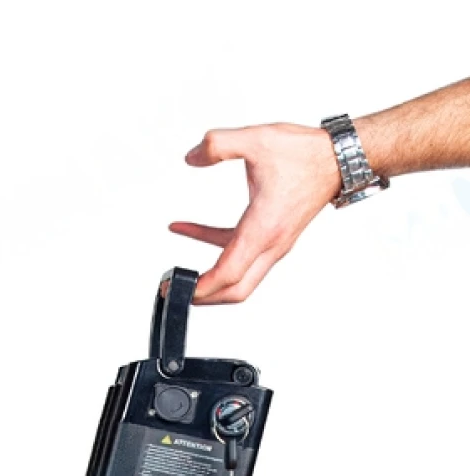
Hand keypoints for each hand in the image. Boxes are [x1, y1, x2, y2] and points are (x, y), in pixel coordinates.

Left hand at [170, 124, 342, 303]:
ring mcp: (274, 244)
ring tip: (179, 271)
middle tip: (175, 291)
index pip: (228, 274)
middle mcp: (271, 244)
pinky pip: (241, 253)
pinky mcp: (273, 237)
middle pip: (236, 290)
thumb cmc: (306, 153)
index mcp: (264, 228)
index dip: (202, 288)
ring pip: (240, 277)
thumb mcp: (256, 139)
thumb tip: (191, 157)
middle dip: (204, 297)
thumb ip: (218, 145)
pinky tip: (189, 229)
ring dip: (210, 277)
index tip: (178, 288)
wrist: (340, 158)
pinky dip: (214, 247)